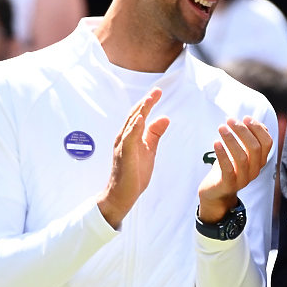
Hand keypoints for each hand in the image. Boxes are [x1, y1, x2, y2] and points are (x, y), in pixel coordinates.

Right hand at [98, 88, 170, 227]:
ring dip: (141, 111)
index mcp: (130, 136)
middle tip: (157, 91)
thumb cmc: (134, 173)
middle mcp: (124, 138)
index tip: (158, 91)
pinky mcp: (124, 156)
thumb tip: (165, 117)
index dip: (148, 103)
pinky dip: (134, 128)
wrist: (121, 195)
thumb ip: (155, 134)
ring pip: (131, 124)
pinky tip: (141, 120)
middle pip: (135, 116)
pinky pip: (128, 140)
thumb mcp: (149, 150)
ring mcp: (122, 146)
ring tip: (150, 99)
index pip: (139, 115)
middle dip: (146, 102)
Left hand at [197, 117, 272, 222]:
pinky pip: (228, 169)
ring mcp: (243, 179)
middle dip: (243, 131)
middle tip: (230, 120)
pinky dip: (222, 154)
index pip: (267, 142)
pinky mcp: (229, 185)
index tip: (245, 118)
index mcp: (260, 161)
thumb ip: (250, 140)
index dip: (258, 128)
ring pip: (242, 157)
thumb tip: (256, 123)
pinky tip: (216, 142)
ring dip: (231, 139)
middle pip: (255, 147)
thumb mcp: (241, 152)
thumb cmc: (229, 168)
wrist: (216, 193)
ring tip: (221, 128)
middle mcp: (255, 170)